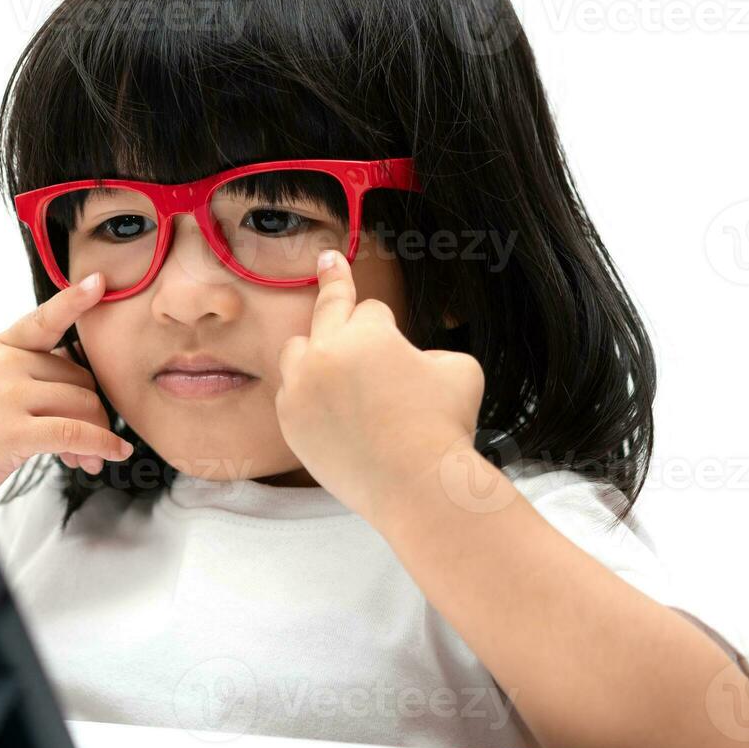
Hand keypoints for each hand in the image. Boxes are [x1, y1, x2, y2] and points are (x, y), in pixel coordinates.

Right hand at [0, 272, 133, 502]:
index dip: (73, 300)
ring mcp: (9, 396)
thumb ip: (32, 370)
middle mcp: (5, 365)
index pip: (43, 320)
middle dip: (93, 411)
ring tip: (85, 458)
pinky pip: (75, 433)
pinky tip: (112, 454)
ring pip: (83, 404)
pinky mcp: (15, 432)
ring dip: (96, 434)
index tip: (98, 282)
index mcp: (1, 348)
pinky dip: (102, 445)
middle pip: (80, 377)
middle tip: (87, 440)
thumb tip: (85, 383)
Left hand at [274, 249, 485, 529]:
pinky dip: (309, 396)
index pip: (371, 311)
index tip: (371, 307)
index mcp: (366, 333)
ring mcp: (301, 388)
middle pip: (327, 310)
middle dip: (333, 281)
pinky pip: (292, 393)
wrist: (417, 487)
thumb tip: (404, 358)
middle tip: (328, 260)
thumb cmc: (444, 427)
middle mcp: (326, 354)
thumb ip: (423, 349)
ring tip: (334, 369)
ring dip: (316, 353)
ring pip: (298, 350)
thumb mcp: (458, 368)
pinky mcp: (289, 420)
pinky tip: (329, 410)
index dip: (388, 329)